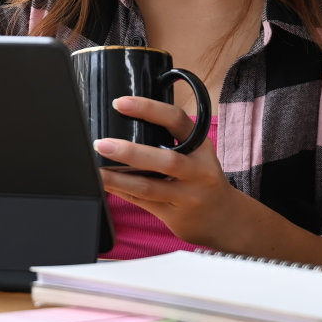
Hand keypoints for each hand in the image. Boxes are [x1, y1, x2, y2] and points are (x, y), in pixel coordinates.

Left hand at [95, 95, 245, 248]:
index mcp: (201, 146)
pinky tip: (107, 184)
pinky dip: (121, 192)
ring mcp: (188, 196)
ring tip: (96, 170)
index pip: (177, 120)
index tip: (121, 103)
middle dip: (130, 151)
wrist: (225, 218)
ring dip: (117, 178)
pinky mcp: (175, 216)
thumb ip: (171, 140)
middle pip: (165, 160)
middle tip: (102, 144)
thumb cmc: (203, 179)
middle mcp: (198, 171)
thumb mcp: (197, 153)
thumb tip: (127, 122)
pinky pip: (142, 202)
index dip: (148, 108)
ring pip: (149, 187)